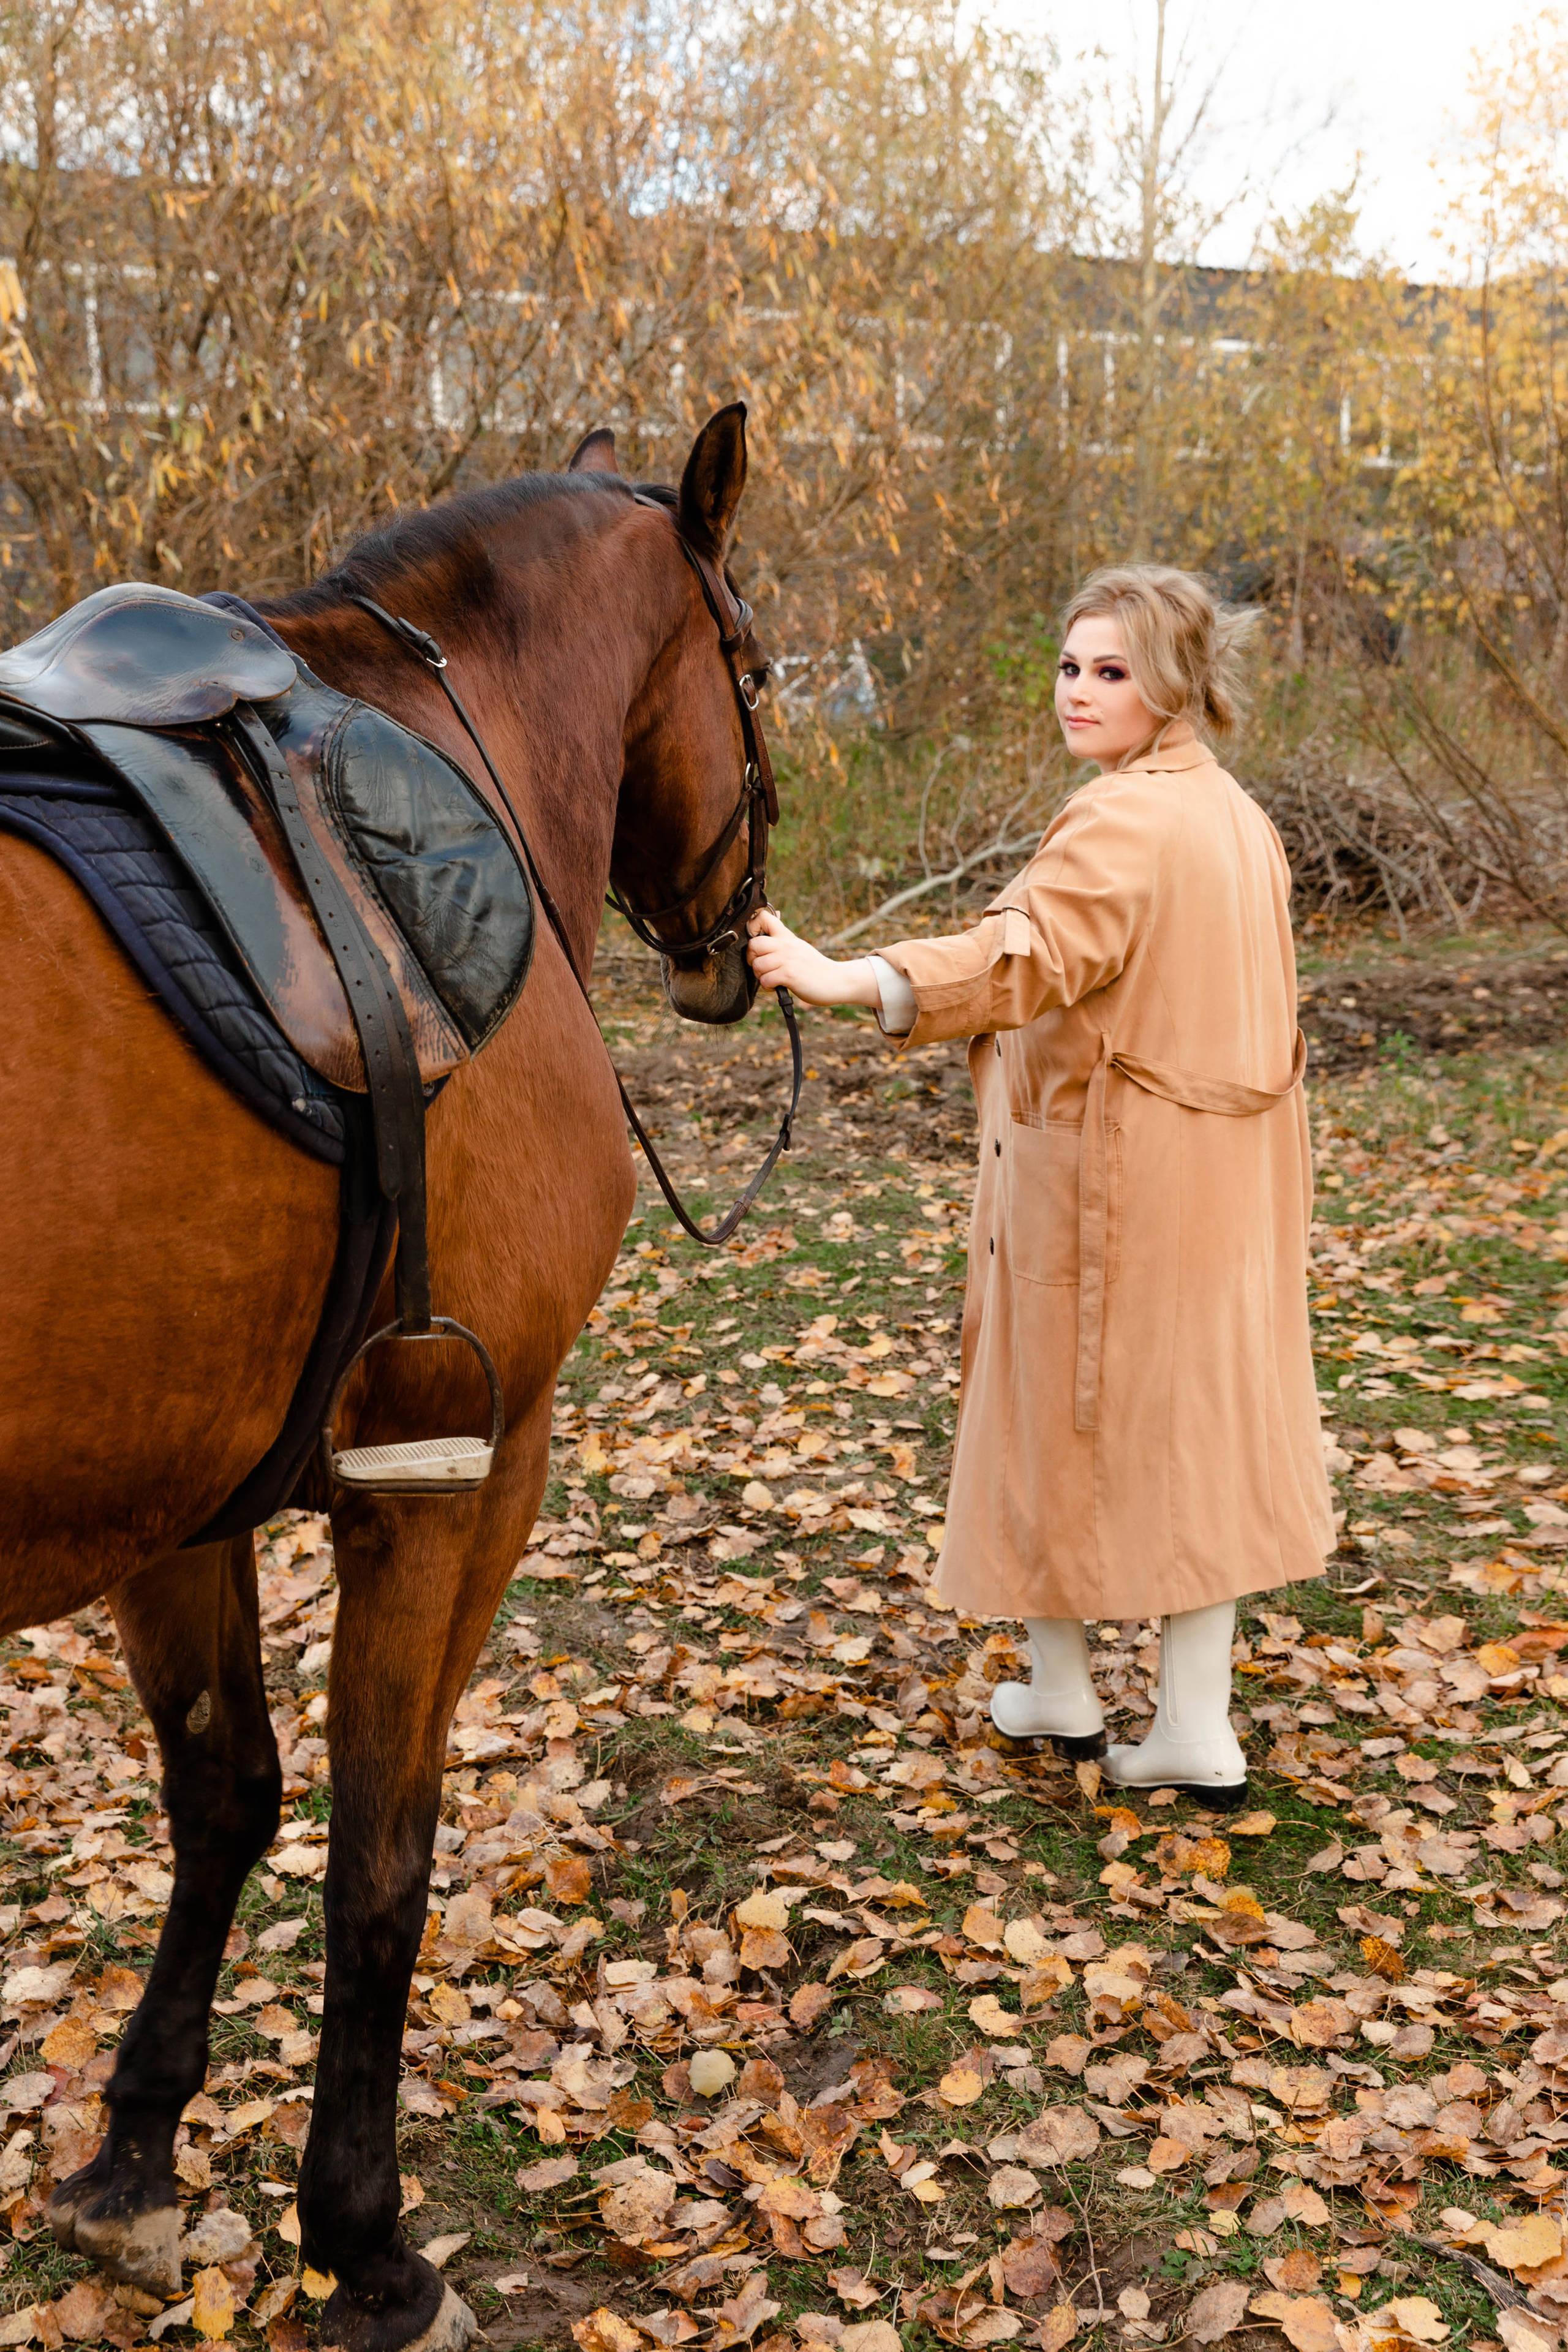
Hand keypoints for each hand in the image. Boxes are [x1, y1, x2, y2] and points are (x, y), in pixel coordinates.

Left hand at [746, 909, 879, 1008]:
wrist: (837, 981)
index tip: (757, 941)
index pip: (763, 917)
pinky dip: (768, 987)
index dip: (752, 926)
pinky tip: (777, 986)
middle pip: (753, 944)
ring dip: (760, 976)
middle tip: (762, 966)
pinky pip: (765, 980)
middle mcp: (786, 945)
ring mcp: (788, 959)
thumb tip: (767, 928)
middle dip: (752, 959)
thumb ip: (783, 941)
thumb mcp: (799, 948)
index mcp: (787, 936)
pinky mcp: (790, 975)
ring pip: (757, 965)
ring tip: (772, 979)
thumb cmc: (815, 968)